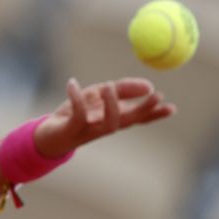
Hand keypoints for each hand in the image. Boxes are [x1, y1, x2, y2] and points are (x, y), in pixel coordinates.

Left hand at [34, 77, 176, 157]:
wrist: (47, 134)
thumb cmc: (74, 114)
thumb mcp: (98, 96)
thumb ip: (121, 89)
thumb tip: (148, 84)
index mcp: (113, 118)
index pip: (138, 118)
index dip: (154, 114)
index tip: (172, 107)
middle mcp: (104, 126)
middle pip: (129, 121)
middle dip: (144, 110)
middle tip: (156, 95)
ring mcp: (89, 130)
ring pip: (108, 124)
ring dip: (112, 105)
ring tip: (109, 86)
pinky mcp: (71, 129)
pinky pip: (78, 115)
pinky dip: (76, 98)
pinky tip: (72, 83)